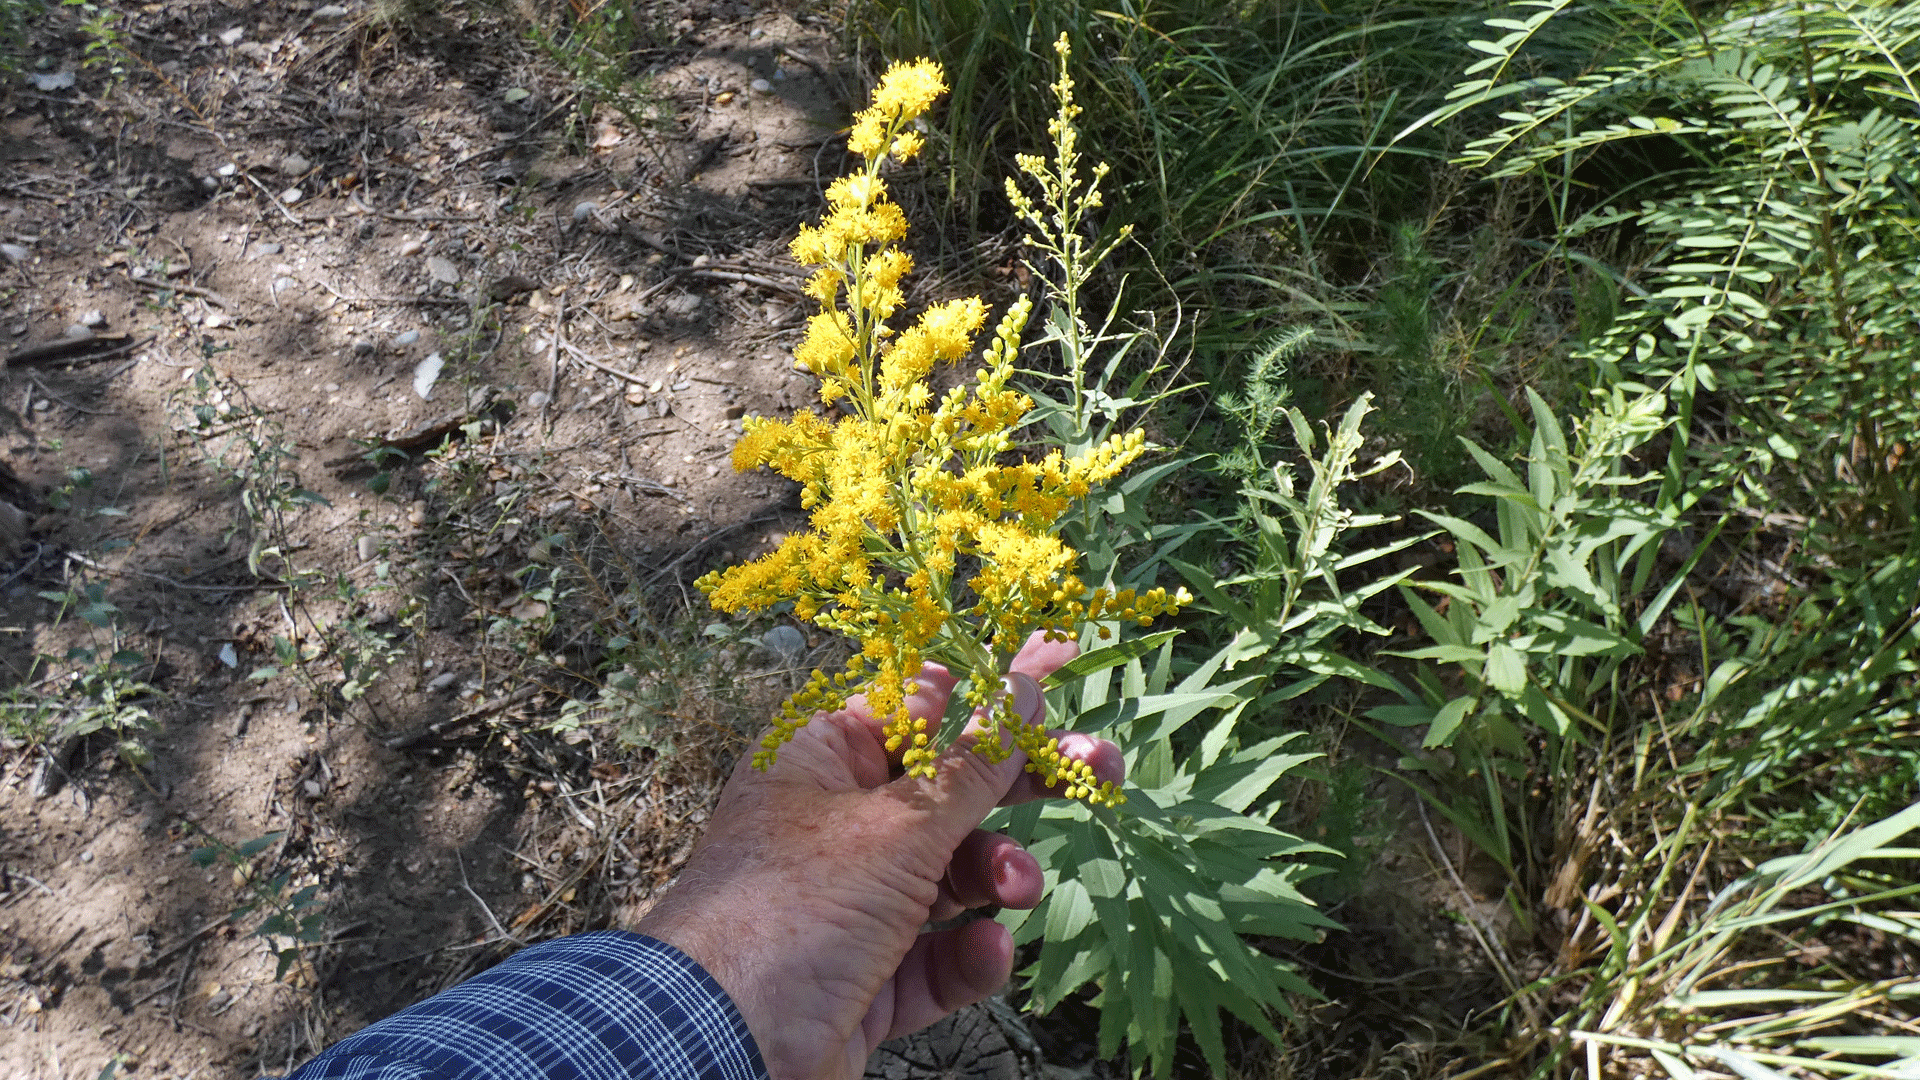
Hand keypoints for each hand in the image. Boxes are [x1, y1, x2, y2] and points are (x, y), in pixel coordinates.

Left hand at [631, 631, 1123, 1079]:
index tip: (1061, 660)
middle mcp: (833, 822)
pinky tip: (984, 952)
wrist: (719, 1047)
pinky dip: (966, 955)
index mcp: (820, 758)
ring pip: (951, 874)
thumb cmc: (793, 909)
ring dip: (994, 877)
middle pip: (948, 790)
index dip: (988, 686)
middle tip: (1101, 771)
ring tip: (1015, 889)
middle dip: (1021, 786)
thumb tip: (1020, 691)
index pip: (916, 703)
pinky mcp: (865, 976)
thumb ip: (971, 767)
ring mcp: (850, 904)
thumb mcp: (897, 826)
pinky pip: (936, 954)